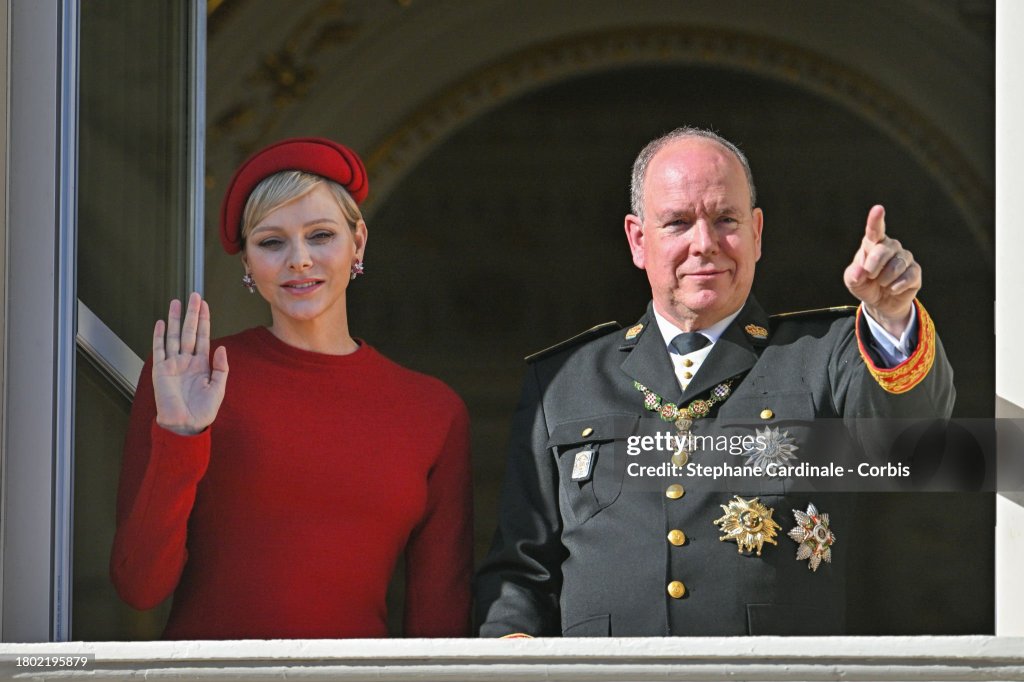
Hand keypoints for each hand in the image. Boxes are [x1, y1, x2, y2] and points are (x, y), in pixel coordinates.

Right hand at [152, 292, 228, 435]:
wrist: (186, 425)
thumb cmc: (203, 411)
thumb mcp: (218, 388)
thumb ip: (221, 367)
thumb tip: (221, 346)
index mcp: (202, 364)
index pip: (202, 336)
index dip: (204, 320)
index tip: (205, 304)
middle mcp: (187, 360)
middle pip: (189, 331)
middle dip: (192, 314)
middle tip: (194, 296)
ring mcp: (173, 364)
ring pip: (173, 336)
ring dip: (175, 319)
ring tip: (176, 302)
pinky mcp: (161, 370)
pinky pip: (159, 350)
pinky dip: (159, 336)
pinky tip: (160, 323)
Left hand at [843, 205, 920, 336]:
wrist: (881, 302)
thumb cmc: (865, 285)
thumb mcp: (853, 281)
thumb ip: (853, 275)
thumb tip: (860, 272)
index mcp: (873, 244)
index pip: (875, 230)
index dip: (876, 220)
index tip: (878, 209)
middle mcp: (891, 246)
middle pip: (882, 251)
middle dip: (873, 266)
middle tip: (869, 276)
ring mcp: (904, 257)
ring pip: (896, 266)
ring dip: (884, 280)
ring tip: (881, 283)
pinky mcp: (915, 271)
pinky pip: (907, 277)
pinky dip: (895, 287)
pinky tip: (892, 289)